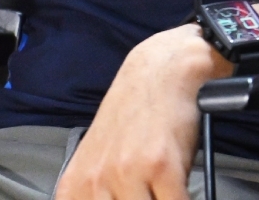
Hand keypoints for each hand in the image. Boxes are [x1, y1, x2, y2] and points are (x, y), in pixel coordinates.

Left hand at [54, 24, 231, 199]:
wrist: (162, 71)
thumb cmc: (136, 114)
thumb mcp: (99, 160)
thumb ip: (100, 194)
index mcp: (74, 186)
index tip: (134, 196)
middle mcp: (95, 181)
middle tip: (150, 190)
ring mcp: (126, 173)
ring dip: (162, 198)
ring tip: (165, 189)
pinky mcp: (159, 165)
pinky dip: (183, 197)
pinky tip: (182, 189)